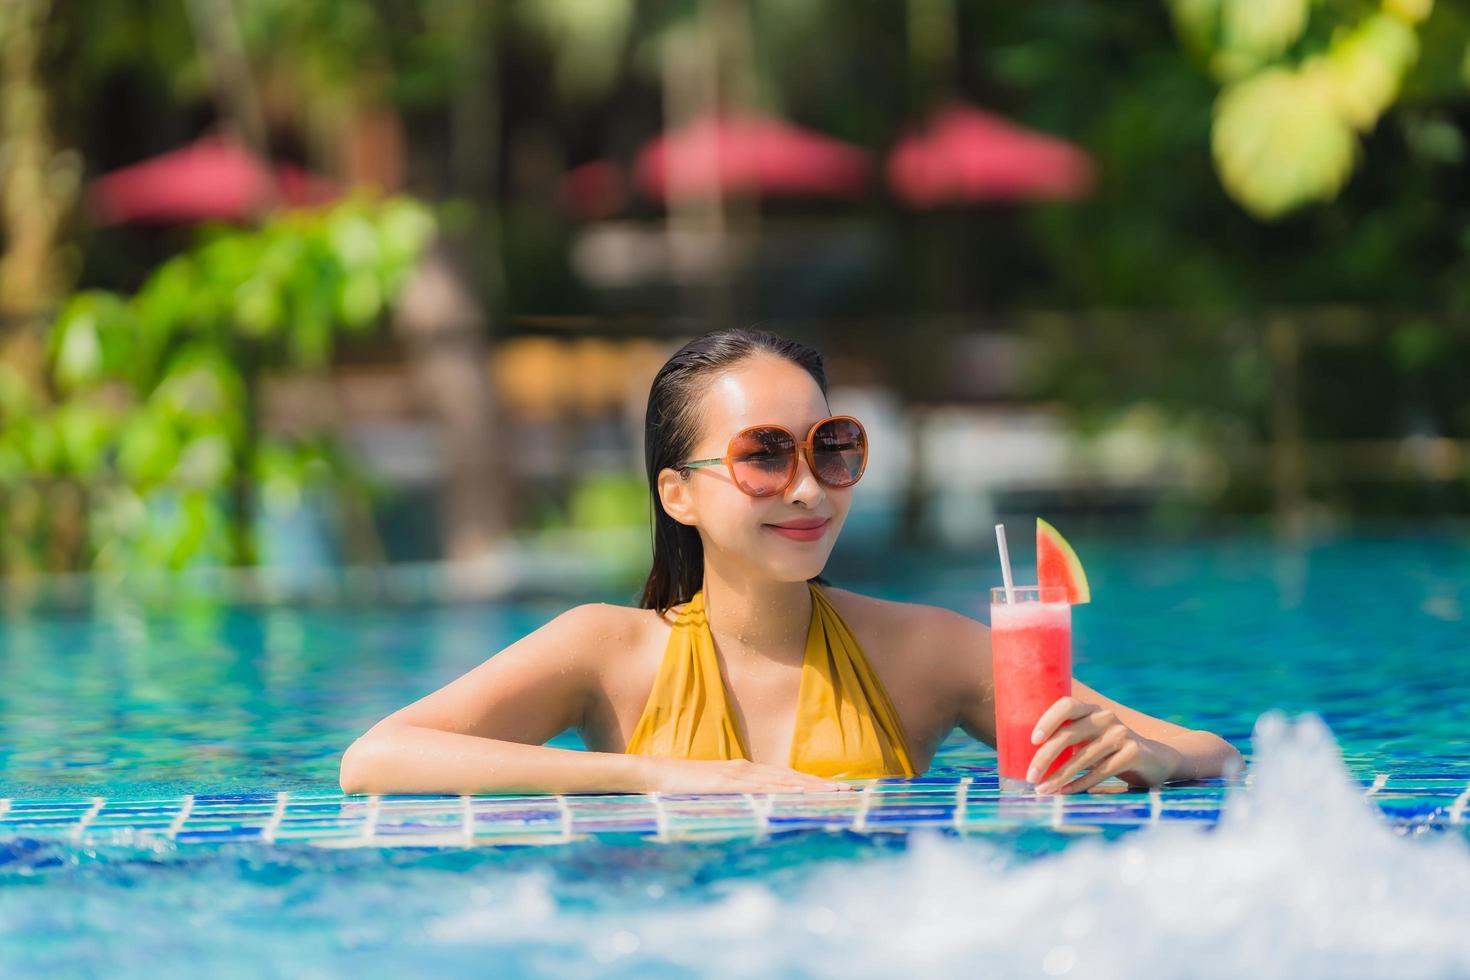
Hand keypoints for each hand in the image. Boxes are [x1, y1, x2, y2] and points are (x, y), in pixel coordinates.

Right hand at [643, 757, 852, 794]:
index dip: (811, 783)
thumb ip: (732, 797)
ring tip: (834, 793)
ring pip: (780, 781)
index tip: (835, 789)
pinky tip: (796, 795)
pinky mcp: (725, 783)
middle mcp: (745, 770)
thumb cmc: (680, 787)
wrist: (652, 774)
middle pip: (790, 777)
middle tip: (849, 791)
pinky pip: (758, 789)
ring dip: (809, 787)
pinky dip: (780, 791)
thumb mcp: (712, 793)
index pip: (785, 777)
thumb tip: (752, 810)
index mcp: (743, 772)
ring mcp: (736, 775)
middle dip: (820, 785)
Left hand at [1027, 696, 1180, 794]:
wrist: (1154, 759)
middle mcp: (1105, 717)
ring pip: (1083, 757)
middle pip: (1069, 734)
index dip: (1048, 719)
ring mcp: (1121, 734)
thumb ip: (1067, 737)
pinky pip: (1101, 772)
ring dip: (1060, 776)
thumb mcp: (1089, 737)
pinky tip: (1065, 792)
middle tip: (1030, 776)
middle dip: (1046, 757)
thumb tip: (1022, 753)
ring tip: (1043, 790)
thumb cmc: (1108, 749)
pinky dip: (1080, 784)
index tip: (1032, 740)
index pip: (1067, 704)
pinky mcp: (1133, 753)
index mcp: (1091, 709)